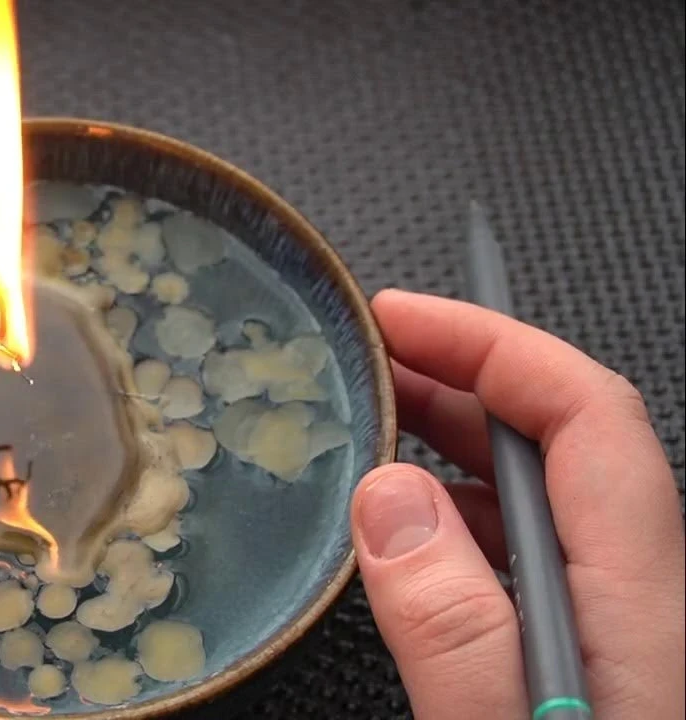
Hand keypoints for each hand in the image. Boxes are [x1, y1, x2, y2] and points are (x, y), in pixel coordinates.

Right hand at [351, 289, 684, 718]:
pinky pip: (529, 554)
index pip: (584, 410)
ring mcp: (623, 630)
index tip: (397, 319)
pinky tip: (406, 536)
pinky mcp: (596, 663)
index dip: (490, 342)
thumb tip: (388, 499)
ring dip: (454, 443)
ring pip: (544, 496)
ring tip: (369, 430)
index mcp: (642, 599)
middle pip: (563, 439)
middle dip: (459, 377)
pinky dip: (460, 515)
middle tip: (365, 361)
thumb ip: (452, 627)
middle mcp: (646, 599)